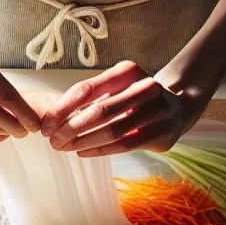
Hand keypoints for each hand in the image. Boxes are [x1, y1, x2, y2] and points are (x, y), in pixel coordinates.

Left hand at [42, 61, 208, 156]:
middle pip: (98, 110)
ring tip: (64, 148)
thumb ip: (91, 98)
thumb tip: (53, 117)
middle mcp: (145, 87)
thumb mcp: (116, 89)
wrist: (178, 107)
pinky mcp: (162, 133)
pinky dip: (100, 150)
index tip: (47, 123)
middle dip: (70, 127)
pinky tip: (82, 153)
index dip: (63, 108)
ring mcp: (157, 111)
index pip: (88, 89)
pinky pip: (124, 145)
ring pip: (111, 130)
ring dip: (83, 141)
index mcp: (128, 71)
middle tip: (52, 139)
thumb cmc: (135, 98)